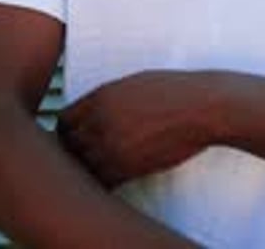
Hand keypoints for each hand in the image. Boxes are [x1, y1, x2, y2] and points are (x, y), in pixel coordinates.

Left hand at [57, 70, 224, 187]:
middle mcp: (100, 120)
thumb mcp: (134, 82)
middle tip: (88, 154)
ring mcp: (112, 145)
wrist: (201, 107)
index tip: (78, 136)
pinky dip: (105, 182)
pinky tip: (117, 175)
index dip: (68, 131)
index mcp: (101, 96)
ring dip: (88, 168)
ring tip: (104, 165)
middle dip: (74, 150)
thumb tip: (93, 110)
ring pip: (81, 167)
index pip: (63, 120)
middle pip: (67, 145)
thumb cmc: (174, 90)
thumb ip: (108, 97)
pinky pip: (102, 182)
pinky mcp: (128, 167)